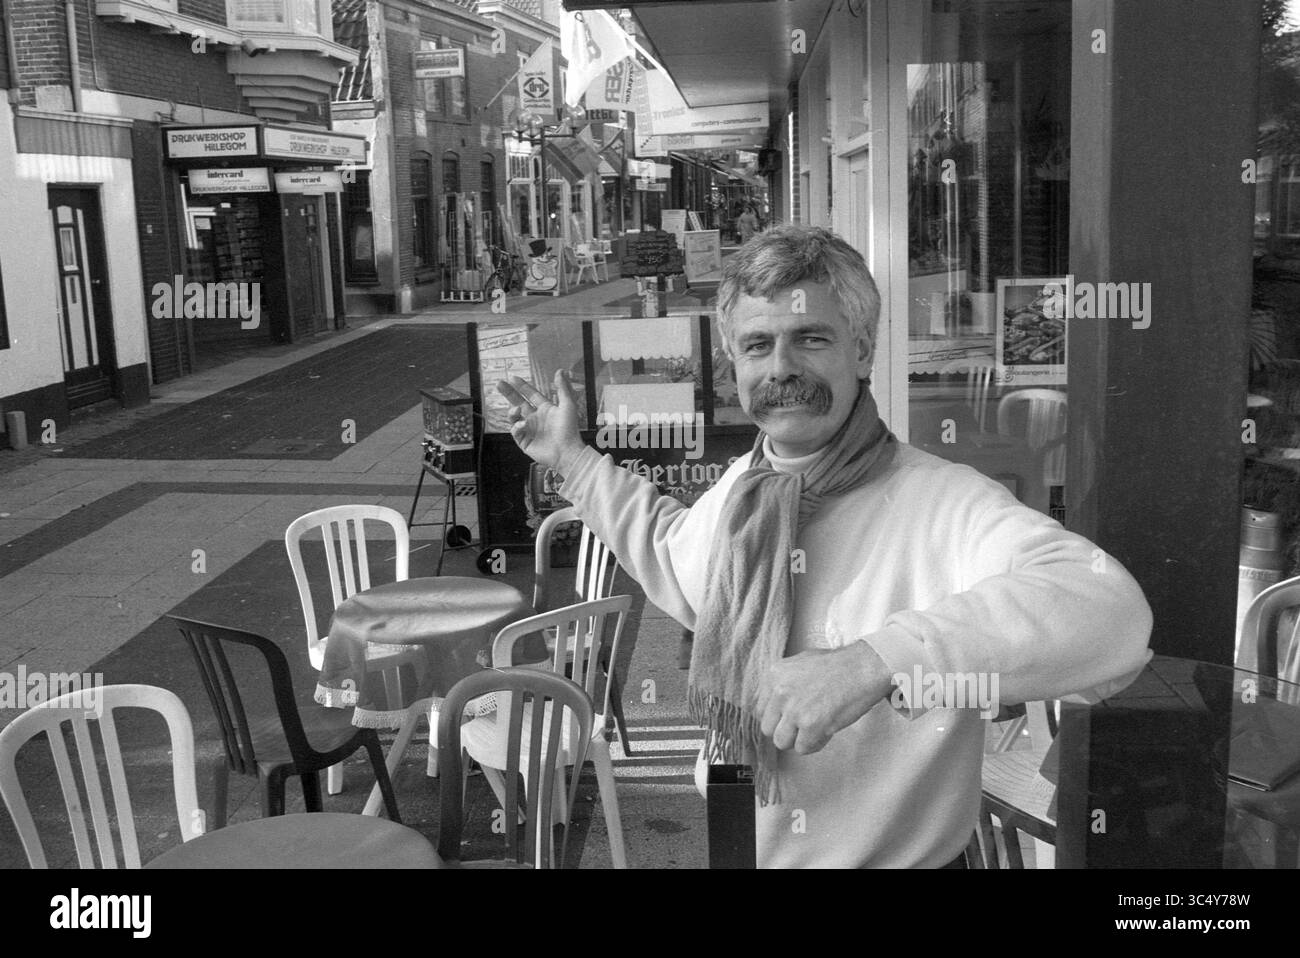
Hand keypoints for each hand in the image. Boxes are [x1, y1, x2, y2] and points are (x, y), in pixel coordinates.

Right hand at [497, 369, 585, 473]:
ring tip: (516, 410)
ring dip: (512, 412)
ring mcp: (530, 430)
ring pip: (514, 418)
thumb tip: (560, 371)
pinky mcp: (525, 442)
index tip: (513, 378)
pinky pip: (515, 432)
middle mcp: (536, 418)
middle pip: (518, 402)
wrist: (567, 452)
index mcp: (546, 409)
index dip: (522, 386)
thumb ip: (562, 388)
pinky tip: (522, 425)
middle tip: (499, 383)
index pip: (531, 395)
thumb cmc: (569, 429)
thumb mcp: (568, 405)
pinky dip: (517, 427)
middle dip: (508, 393)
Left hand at [756, 643, 894, 754]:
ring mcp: (794, 710)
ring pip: (781, 741)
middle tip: (802, 725)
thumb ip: (784, 683)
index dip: (776, 716)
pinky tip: (827, 731)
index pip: (760, 709)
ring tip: (815, 728)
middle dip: (784, 730)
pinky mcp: (811, 725)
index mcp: (774, 675)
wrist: (863, 668)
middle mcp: (779, 692)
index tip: (788, 717)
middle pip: (767, 728)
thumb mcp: (801, 663)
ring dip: (798, 739)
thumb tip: (776, 704)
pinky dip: (815, 744)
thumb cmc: (839, 665)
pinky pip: (803, 748)